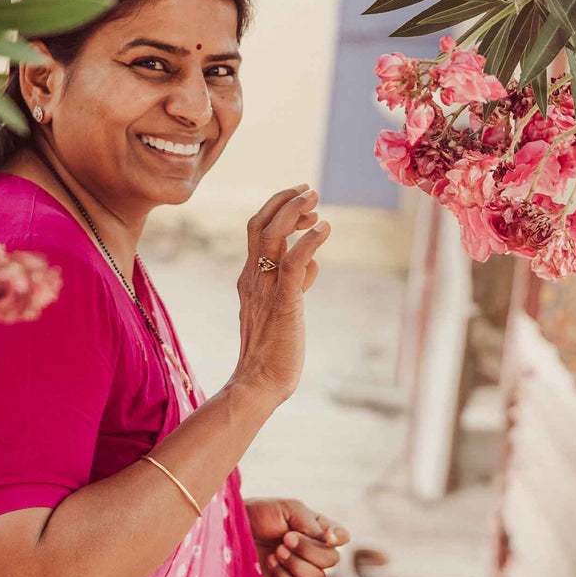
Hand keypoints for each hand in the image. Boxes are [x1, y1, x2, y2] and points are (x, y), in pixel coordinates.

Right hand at [229, 185, 329, 406]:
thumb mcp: (283, 311)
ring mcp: (265, 290)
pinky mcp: (283, 303)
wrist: (257, 385)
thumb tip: (311, 267)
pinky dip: (309, 241)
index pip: (257, 231)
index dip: (278, 210)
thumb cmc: (272, 354)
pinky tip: (325, 229)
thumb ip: (293, 286)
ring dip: (294, 212)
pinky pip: (293, 263)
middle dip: (284, 201)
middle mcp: (253, 279)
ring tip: (315, 201)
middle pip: (259, 224)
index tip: (302, 204)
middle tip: (308, 191)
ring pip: (272, 236)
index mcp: (250, 279)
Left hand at [245, 497, 350, 576]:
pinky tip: (270, 563)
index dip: (339, 539)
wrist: (229, 528)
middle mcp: (311, 551)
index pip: (341, 537)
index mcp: (316, 529)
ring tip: (277, 551)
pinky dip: (284, 576)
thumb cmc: (258, 514)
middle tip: (285, 538)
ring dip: (298, 565)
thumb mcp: (288, 508)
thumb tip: (331, 542)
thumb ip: (312, 523)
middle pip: (332, 561)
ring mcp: (297, 570)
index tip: (327, 536)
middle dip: (309, 550)